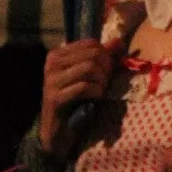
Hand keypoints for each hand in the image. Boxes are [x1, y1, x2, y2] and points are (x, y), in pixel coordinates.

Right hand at [38, 39, 116, 157]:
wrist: (57, 130)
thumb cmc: (75, 100)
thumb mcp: (89, 76)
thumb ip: (103, 57)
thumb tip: (119, 40)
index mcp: (58, 54)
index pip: (91, 44)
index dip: (106, 55)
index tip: (107, 70)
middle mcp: (52, 63)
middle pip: (93, 54)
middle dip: (106, 68)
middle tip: (106, 82)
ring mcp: (51, 80)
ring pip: (89, 68)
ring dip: (102, 81)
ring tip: (101, 90)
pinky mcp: (55, 97)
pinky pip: (84, 87)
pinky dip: (96, 92)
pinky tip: (96, 98)